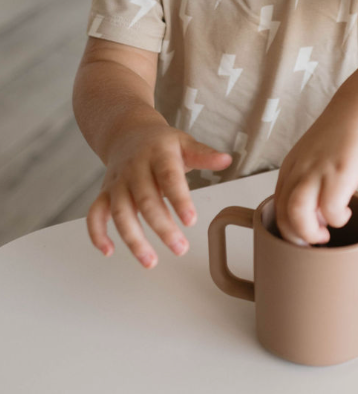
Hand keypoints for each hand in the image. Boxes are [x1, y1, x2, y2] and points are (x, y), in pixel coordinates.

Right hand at [86, 124, 232, 267]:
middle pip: (145, 200)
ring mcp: (117, 182)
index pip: (169, 177)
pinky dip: (97, 233)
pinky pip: (95, 214)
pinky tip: (108, 251)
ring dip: (133, 239)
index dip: (179, 200)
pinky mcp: (104, 193)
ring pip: (120, 212)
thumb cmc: (160, 143)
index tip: (191, 221)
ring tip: (150, 261)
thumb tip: (226, 159)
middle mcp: (135, 169)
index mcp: (158, 154)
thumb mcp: (185, 143)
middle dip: (162, 227)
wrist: (128, 132)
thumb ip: (204, 155)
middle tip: (180, 248)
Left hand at [274, 107, 357, 244]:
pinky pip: (331, 208)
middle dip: (296, 237)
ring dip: (309, 232)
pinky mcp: (340, 171)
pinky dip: (336, 219)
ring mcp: (318, 170)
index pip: (276, 207)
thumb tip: (316, 217)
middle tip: (313, 241)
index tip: (301, 239)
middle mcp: (299, 170)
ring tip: (324, 235)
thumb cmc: (340, 137)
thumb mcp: (314, 161)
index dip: (287, 229)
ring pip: (298, 212)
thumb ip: (310, 187)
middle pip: (284, 213)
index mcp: (290, 168)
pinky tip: (345, 213)